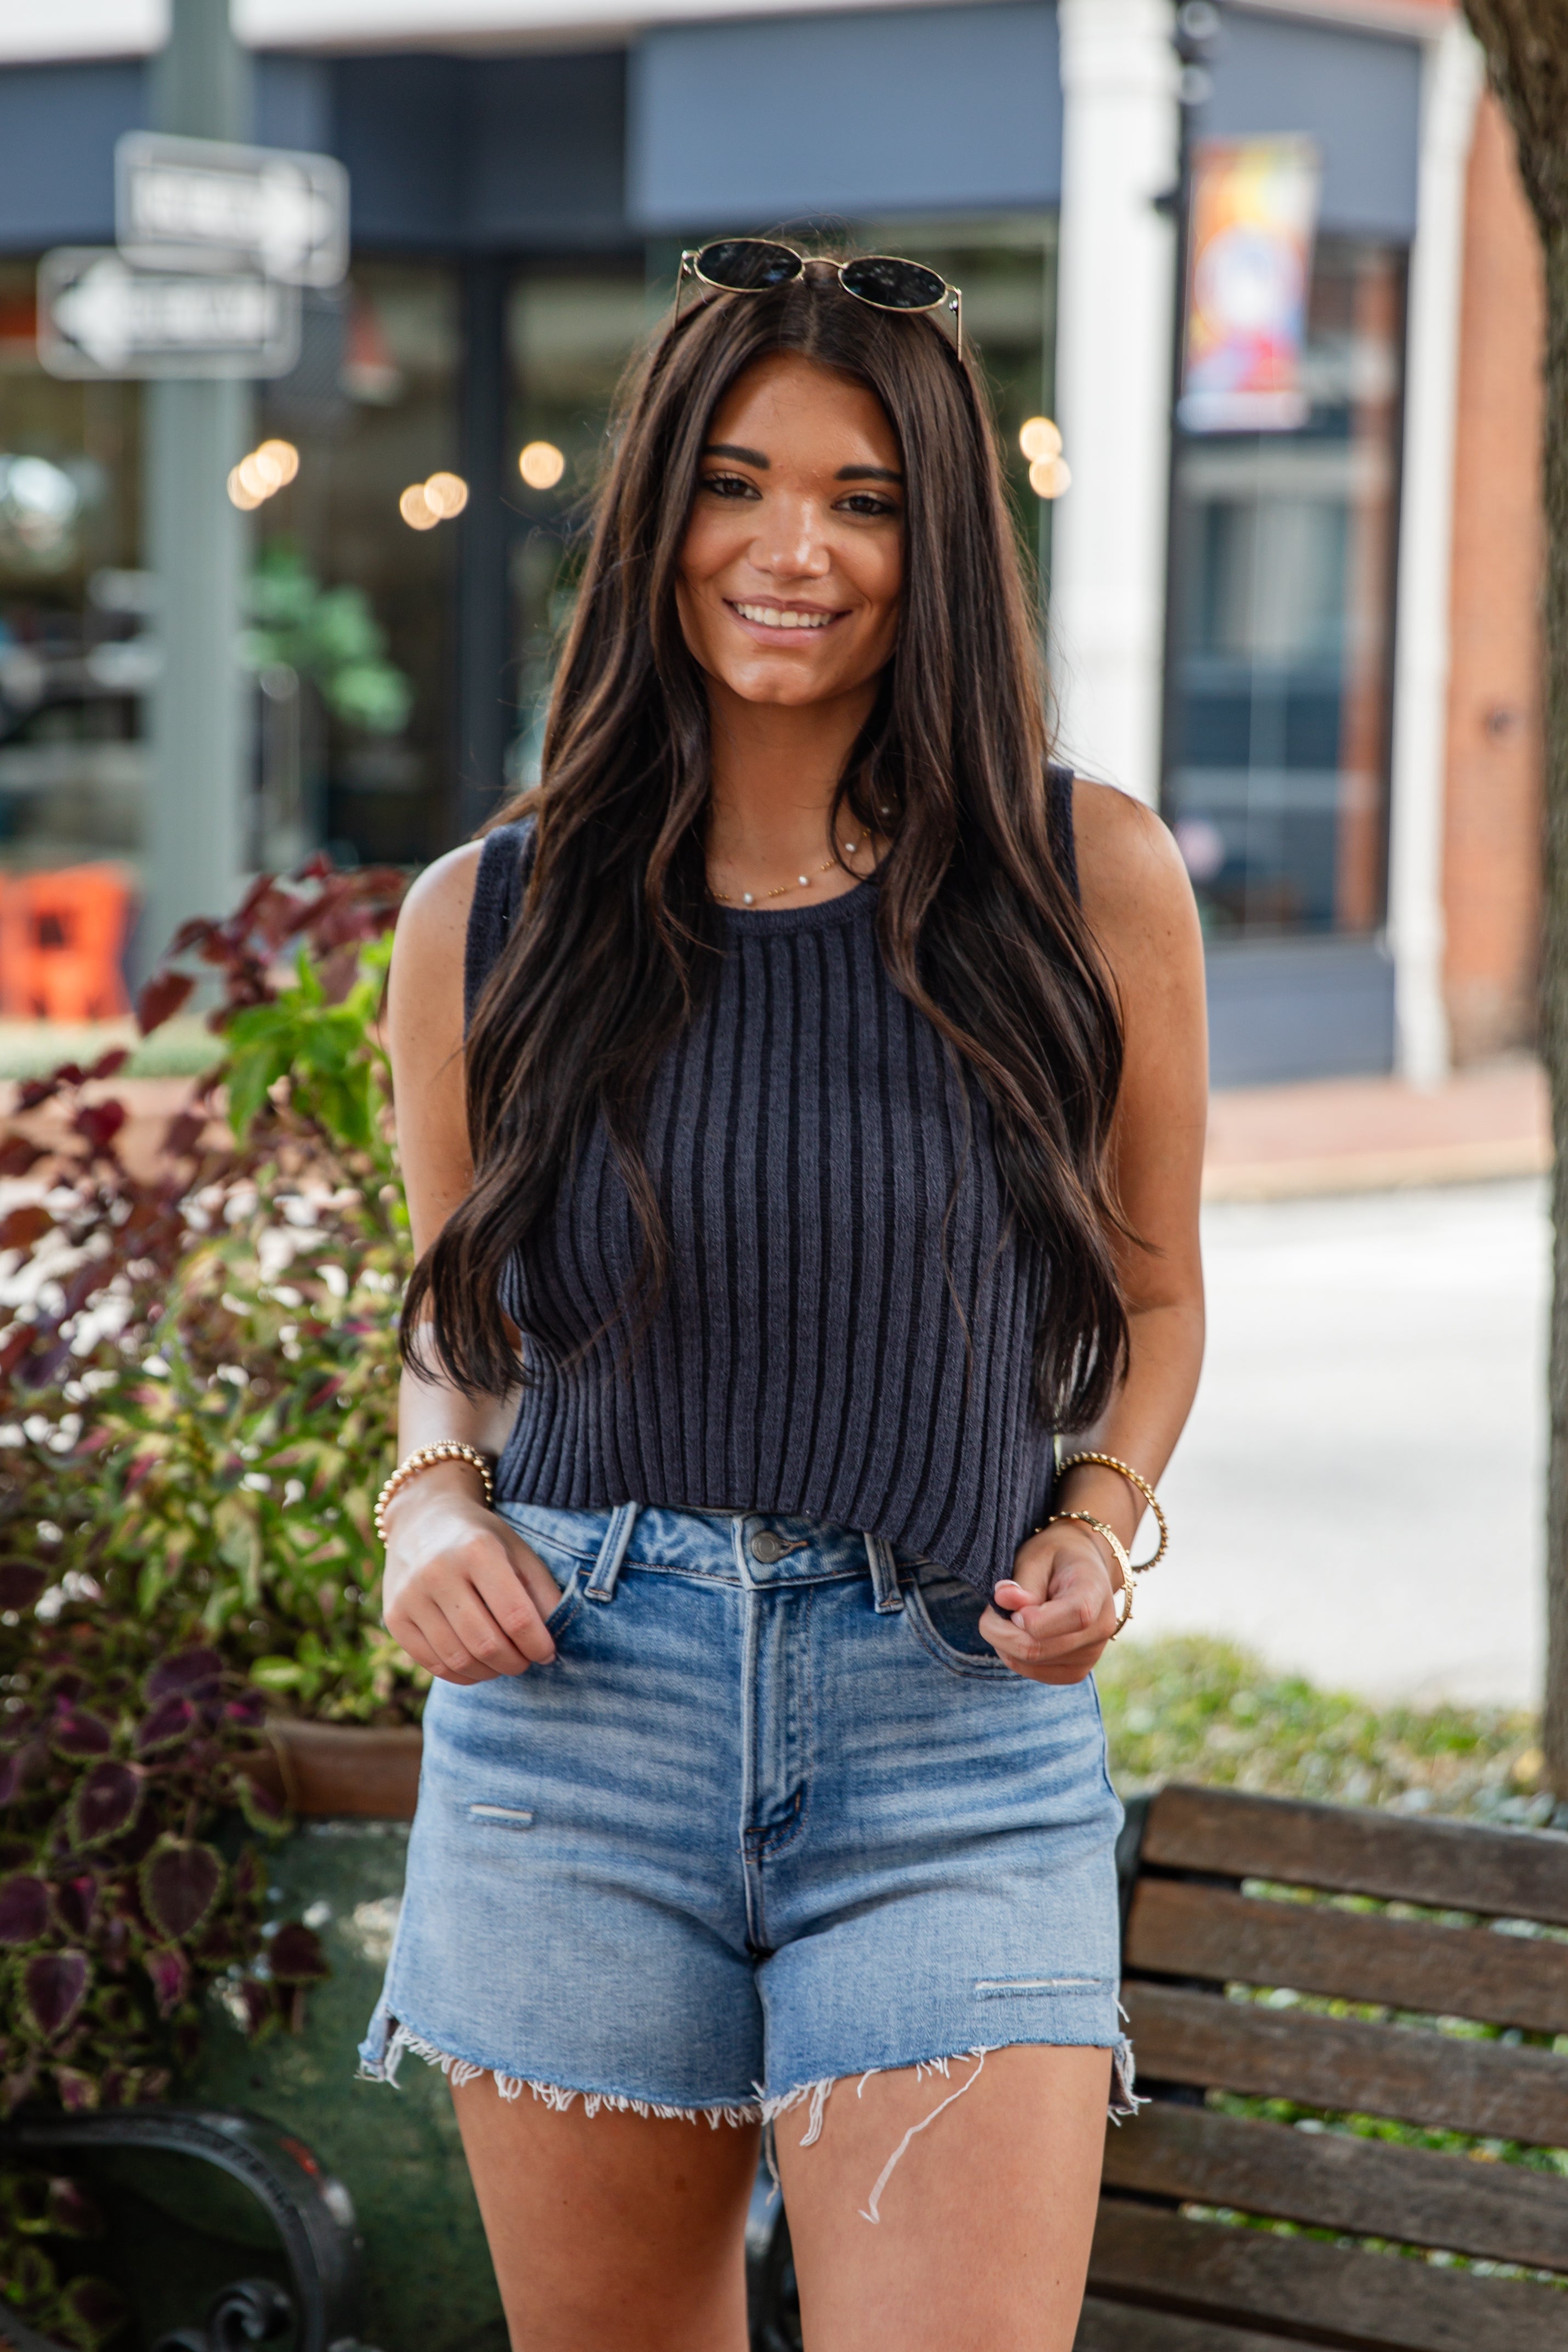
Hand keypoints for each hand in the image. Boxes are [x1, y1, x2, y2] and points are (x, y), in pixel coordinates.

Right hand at [381, 1467, 563, 1683]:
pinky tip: (477, 1666)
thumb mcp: (518, 1552)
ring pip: (459, 1660)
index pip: (516, 1616)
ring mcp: (410, 1596)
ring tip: (503, 1663)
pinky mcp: (394, 1617)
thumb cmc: (481, 1539)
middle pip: (487, 1643)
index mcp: (477, 1550)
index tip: (547, 1653)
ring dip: (490, 1672)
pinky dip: (462, 1675)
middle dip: (515, 1662)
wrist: (423, 1518)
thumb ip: (542, 1594)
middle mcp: (438, 1571)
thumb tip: (553, 1646)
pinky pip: (433, 1664)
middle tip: (526, 1661)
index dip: (538, 1644)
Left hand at [979, 1524, 1121, 1683]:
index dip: (1033, 1617)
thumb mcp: (1037, 1556)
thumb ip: (1022, 1582)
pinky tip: (1019, 1631)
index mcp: (1096, 1591)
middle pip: (1038, 1648)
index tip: (1008, 1598)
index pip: (1075, 1616)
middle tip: (996, 1604)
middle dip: (1001, 1628)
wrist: (1081, 1572)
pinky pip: (1030, 1671)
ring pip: (1028, 1662)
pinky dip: (1012, 1653)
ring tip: (1012, 1613)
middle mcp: (1100, 1630)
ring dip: (1005, 1640)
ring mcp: (1090, 1656)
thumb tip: (1002, 1599)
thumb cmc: (1055, 1559)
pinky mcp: (1075, 1673)